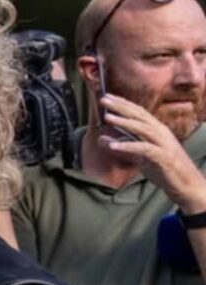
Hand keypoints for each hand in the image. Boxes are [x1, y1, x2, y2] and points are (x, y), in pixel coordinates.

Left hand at [102, 95, 205, 213]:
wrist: (186, 185)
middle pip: (139, 116)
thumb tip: (100, 139)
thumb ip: (122, 147)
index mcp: (156, 130)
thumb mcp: (139, 157)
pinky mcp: (163, 157)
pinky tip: (113, 146)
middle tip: (103, 99)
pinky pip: (143, 149)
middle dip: (121, 107)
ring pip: (143, 128)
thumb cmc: (164, 169)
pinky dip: (128, 146)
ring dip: (124, 122)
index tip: (106, 96)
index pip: (138, 112)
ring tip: (107, 117)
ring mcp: (163, 144)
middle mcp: (161, 133)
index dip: (123, 103)